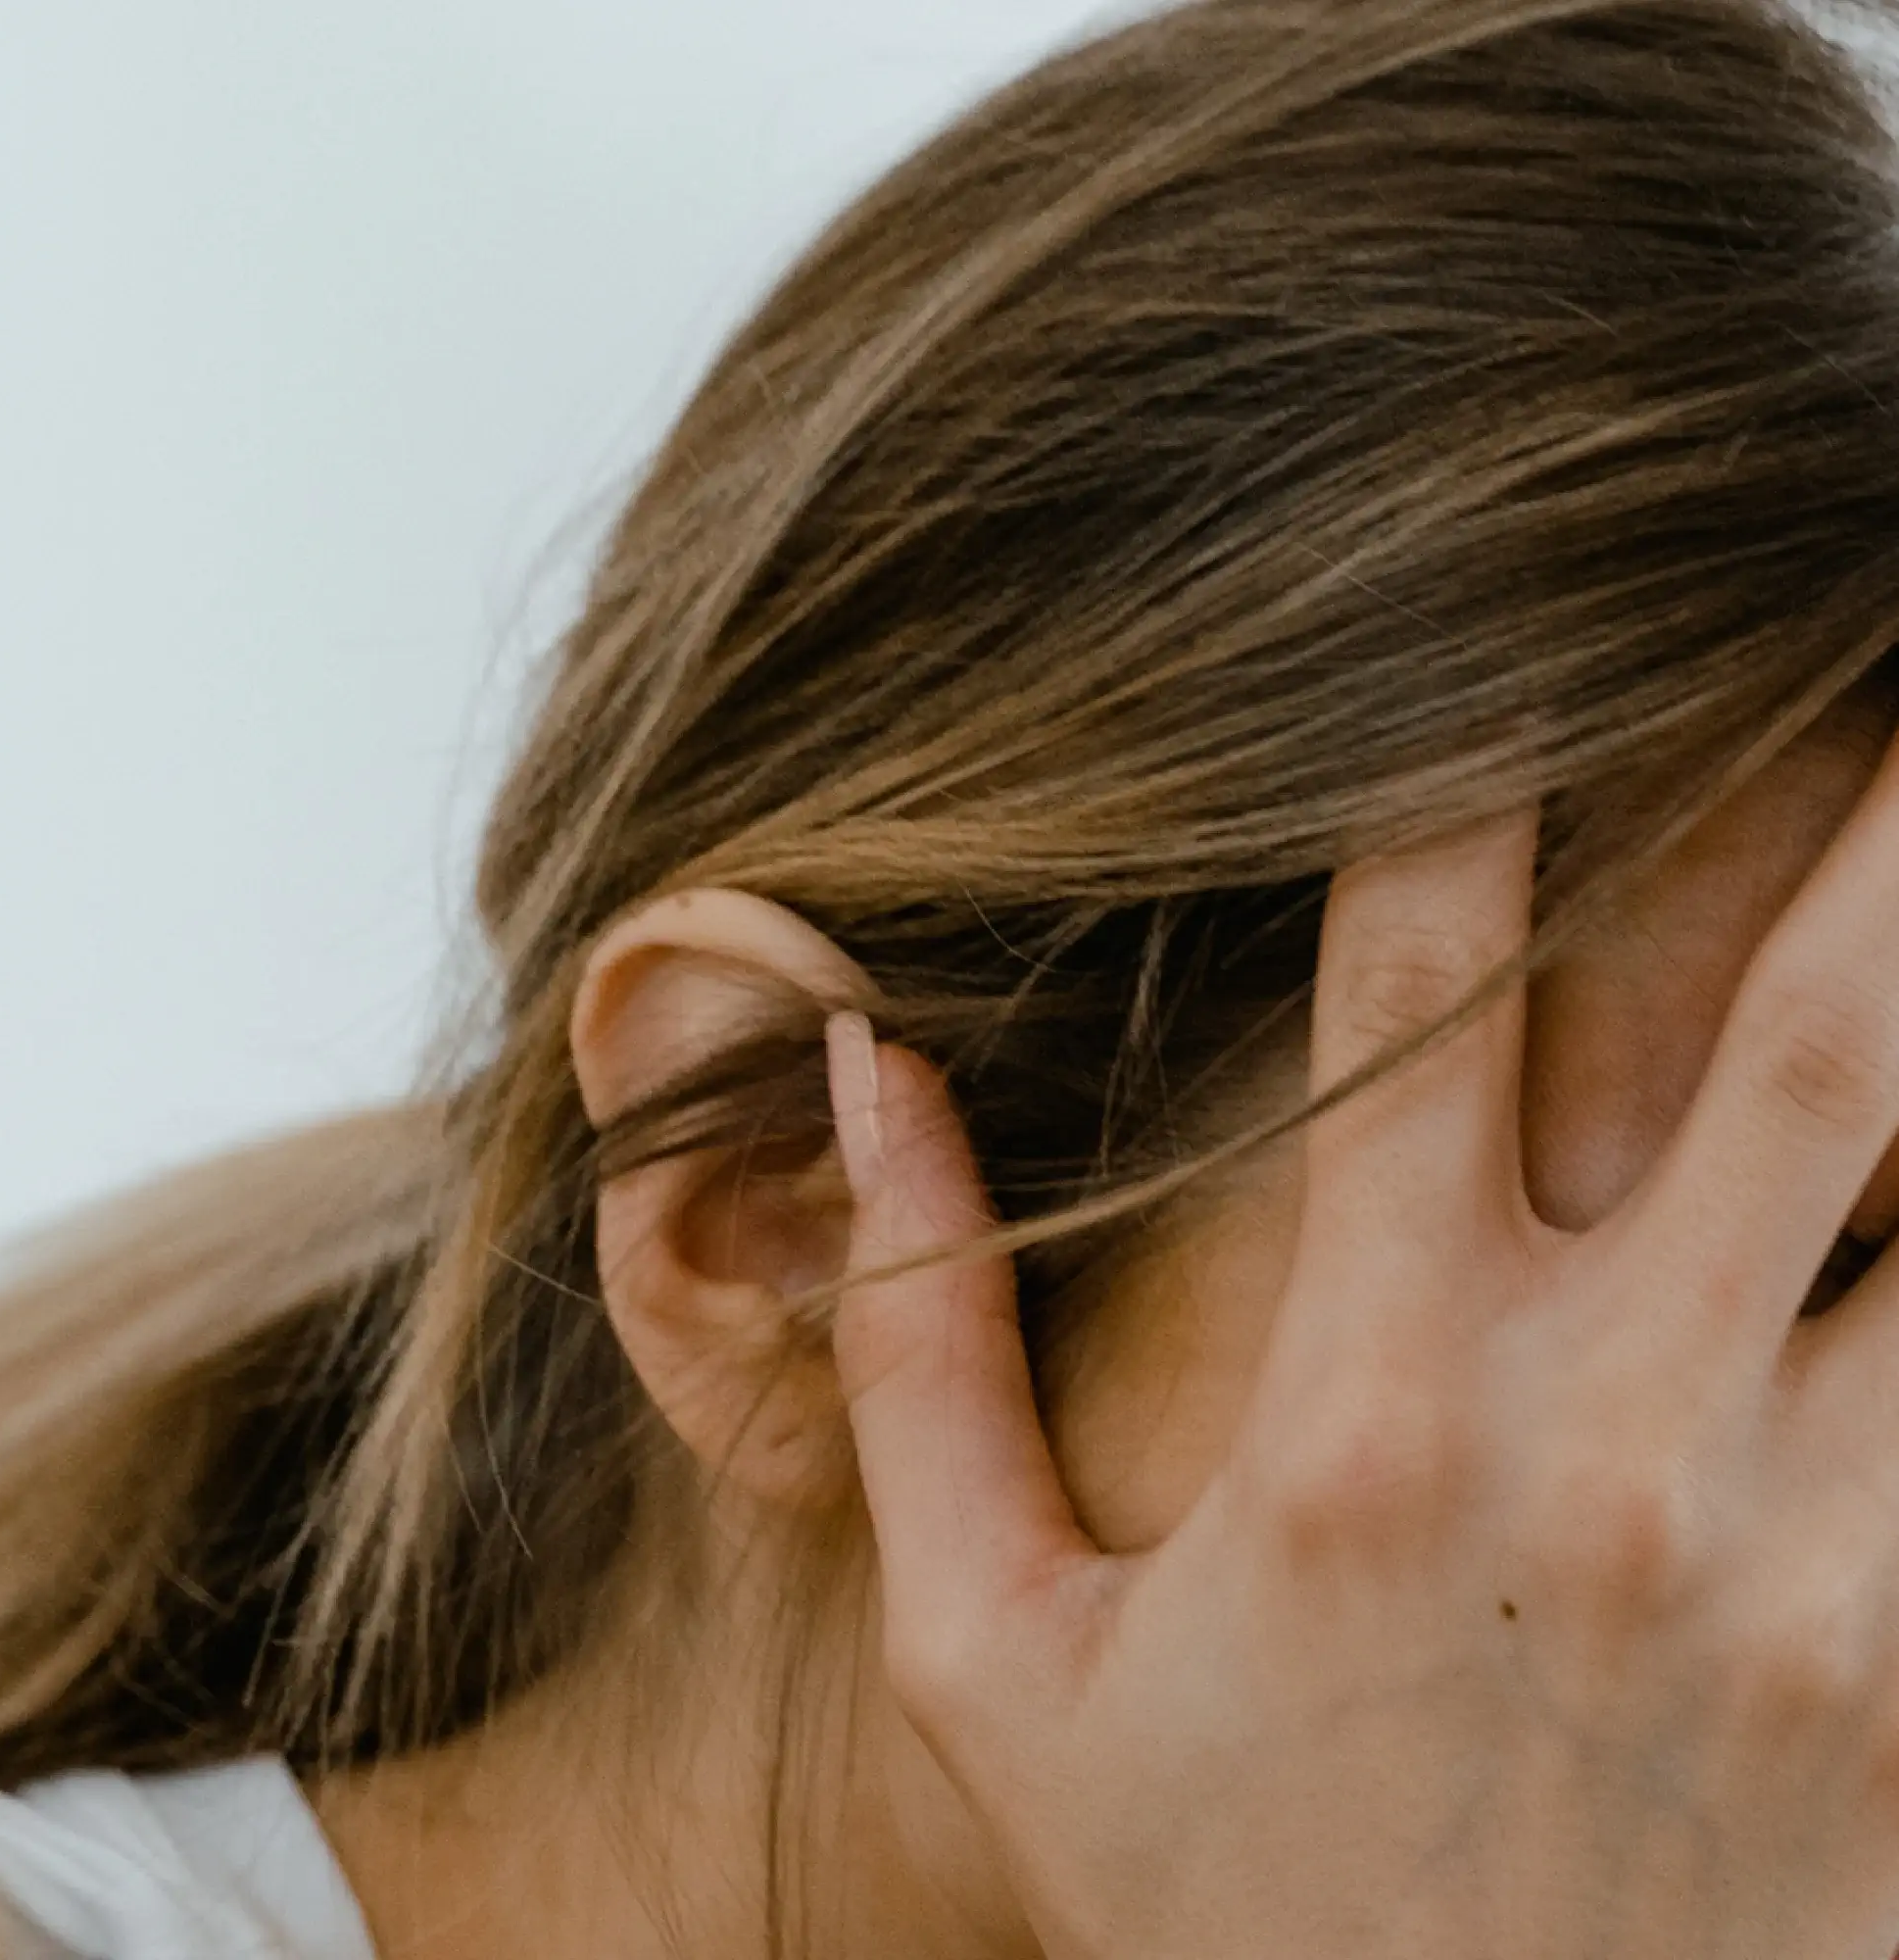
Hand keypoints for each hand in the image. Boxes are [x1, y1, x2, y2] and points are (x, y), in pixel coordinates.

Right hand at [828, 754, 1898, 1958]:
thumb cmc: (1208, 1917)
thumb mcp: (988, 1662)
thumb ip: (915, 1354)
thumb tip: (860, 1070)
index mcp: (1354, 1412)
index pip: (1412, 997)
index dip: (1467, 784)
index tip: (1515, 641)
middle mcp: (1602, 1446)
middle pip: (1805, 1037)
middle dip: (1883, 803)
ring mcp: (1805, 1563)